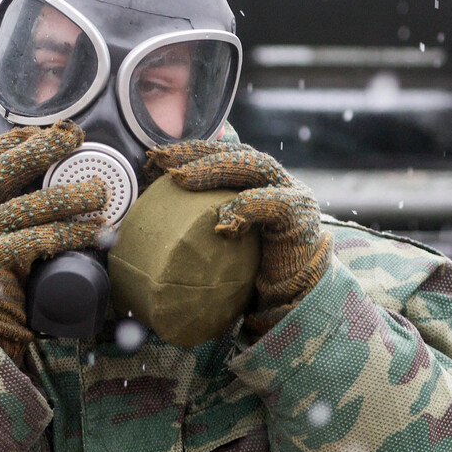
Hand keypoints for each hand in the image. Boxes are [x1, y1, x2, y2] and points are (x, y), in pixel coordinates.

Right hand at [0, 122, 108, 360]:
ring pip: (27, 205)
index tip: (36, 131)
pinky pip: (38, 238)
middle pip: (0, 171)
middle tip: (75, 139)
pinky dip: (72, 231)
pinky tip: (96, 229)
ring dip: (69, 194)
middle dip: (40, 150)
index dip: (5, 141)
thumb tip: (37, 176)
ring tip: (100, 191)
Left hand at [145, 141, 331, 337]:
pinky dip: (247, 207)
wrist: (293, 300)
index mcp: (255, 182)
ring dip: (215, 169)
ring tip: (181, 179)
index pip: (223, 154)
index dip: (190, 151)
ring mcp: (291, 194)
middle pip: (235, 153)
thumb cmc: (250, 272)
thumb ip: (200, 222)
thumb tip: (151, 219)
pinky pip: (274, 203)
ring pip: (254, 166)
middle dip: (196, 153)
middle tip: (160, 160)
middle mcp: (275, 181)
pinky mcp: (300, 217)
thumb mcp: (219, 241)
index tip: (154, 158)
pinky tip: (223, 220)